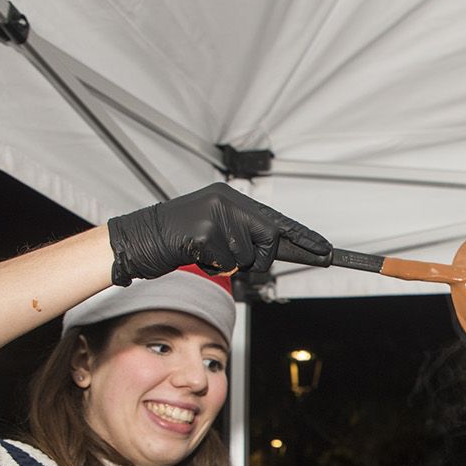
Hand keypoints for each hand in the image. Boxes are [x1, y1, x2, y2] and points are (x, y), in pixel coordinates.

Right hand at [105, 182, 331, 284]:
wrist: (138, 238)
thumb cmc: (177, 238)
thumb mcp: (215, 230)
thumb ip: (244, 234)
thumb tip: (275, 247)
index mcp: (231, 198)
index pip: (276, 219)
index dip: (303, 237)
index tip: (327, 250)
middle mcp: (227, 201)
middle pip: (268, 239)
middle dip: (258, 257)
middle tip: (226, 255)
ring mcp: (215, 215)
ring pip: (246, 257)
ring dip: (227, 264)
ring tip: (202, 251)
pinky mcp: (203, 233)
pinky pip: (226, 264)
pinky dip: (212, 268)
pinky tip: (194, 255)